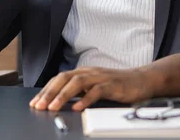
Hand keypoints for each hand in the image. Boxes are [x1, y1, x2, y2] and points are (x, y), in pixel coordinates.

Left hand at [29, 67, 154, 111]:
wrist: (143, 80)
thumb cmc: (119, 86)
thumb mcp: (96, 88)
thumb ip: (81, 92)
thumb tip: (61, 103)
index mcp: (84, 72)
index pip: (60, 79)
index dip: (46, 90)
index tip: (35, 102)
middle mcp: (90, 72)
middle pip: (65, 78)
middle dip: (49, 93)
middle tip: (38, 106)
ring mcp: (101, 77)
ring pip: (77, 82)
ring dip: (63, 95)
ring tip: (52, 107)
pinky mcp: (113, 85)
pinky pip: (97, 91)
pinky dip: (86, 99)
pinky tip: (77, 107)